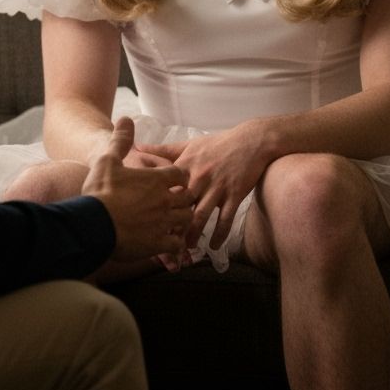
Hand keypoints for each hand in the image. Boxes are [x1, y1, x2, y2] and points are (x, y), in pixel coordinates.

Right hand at [82, 117, 193, 261]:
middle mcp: (165, 200)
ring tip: (174, 222)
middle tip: (176, 202)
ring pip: (187, 219)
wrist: (93, 224)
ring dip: (182, 220)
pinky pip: (177, 244)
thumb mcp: (107, 160)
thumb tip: (126, 119)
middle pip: (188, 197)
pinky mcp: (158, 243)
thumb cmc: (100, 191)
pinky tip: (169, 245)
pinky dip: (175, 244)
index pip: (180, 174)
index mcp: (155, 179)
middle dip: (184, 198)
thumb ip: (120, 140)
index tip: (174, 181)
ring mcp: (163, 222)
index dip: (178, 177)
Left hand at [139, 124, 273, 250]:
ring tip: (186, 248)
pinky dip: (220, 234)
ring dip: (193, 234)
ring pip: (202, 215)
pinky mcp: (234, 194)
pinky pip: (226, 218)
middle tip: (163, 242)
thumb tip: (138, 147)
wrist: (251, 141)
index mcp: (186, 165)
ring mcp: (218, 186)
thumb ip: (164, 150)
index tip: (147, 220)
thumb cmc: (218, 144)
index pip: (167, 188)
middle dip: (172, 224)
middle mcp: (199, 176)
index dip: (157, 205)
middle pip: (181, 205)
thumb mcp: (190, 145)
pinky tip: (213, 245)